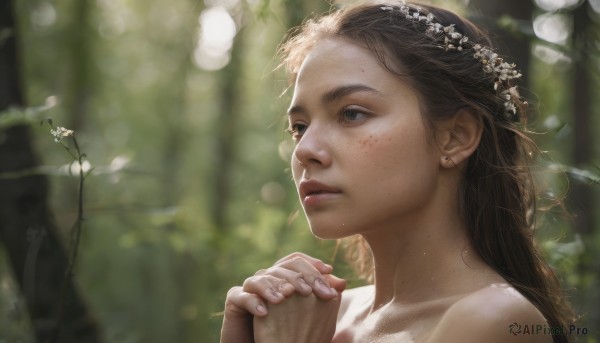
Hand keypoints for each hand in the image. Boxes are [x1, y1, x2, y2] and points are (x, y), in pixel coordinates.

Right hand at [220, 253, 345, 342]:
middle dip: (298, 277)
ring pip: (260, 278)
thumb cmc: (287, 334)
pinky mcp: (235, 301)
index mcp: (284, 278)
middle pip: (281, 267)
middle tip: (310, 292)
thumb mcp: (308, 316)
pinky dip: (254, 302)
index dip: (312, 263)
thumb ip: (323, 298)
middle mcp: (267, 278)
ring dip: (273, 287)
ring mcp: (249, 288)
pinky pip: (241, 296)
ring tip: (285, 299)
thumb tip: (342, 282)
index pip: (297, 261)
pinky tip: (265, 312)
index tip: (328, 270)